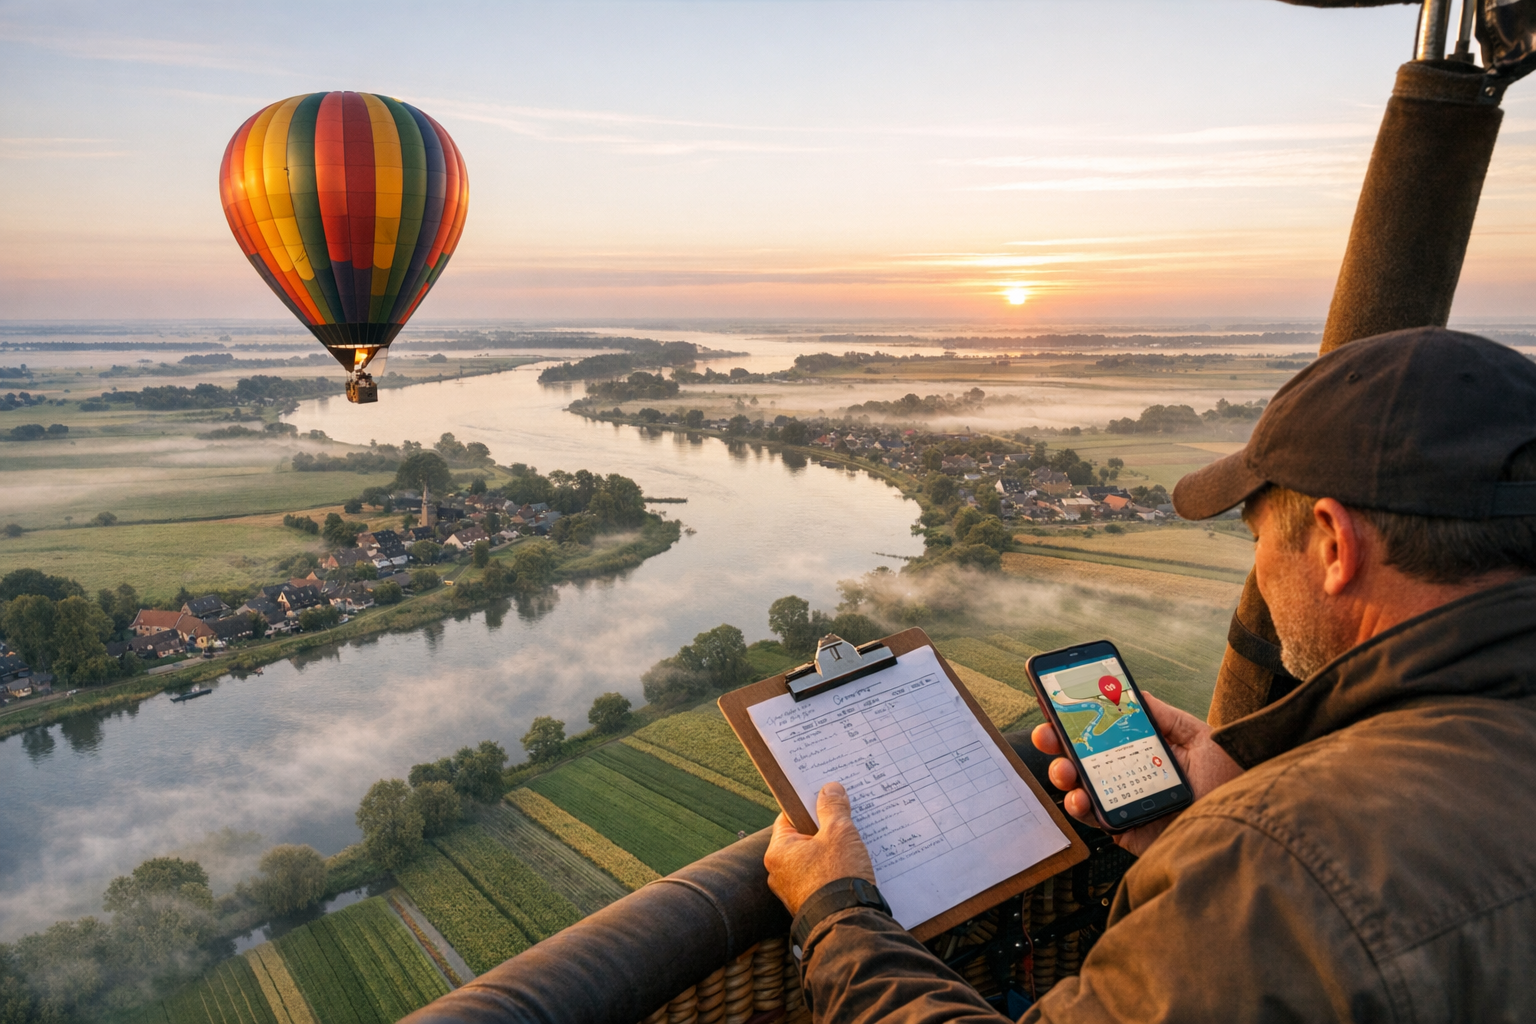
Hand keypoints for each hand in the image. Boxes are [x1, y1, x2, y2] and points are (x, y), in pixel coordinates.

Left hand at [764, 782, 876, 915]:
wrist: (847, 925)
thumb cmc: (837, 877)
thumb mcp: (839, 833)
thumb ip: (833, 808)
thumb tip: (830, 789)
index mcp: (778, 851)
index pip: (789, 817)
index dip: (807, 806)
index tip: (825, 799)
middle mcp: (779, 872)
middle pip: (802, 839)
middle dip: (823, 830)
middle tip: (843, 821)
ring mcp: (793, 891)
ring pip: (812, 860)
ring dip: (830, 852)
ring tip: (852, 845)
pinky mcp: (808, 904)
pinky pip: (819, 879)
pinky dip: (832, 872)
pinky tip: (851, 868)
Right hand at [1031, 693, 1242, 856]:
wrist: (1249, 816)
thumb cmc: (1229, 776)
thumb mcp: (1197, 735)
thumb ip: (1162, 715)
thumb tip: (1130, 691)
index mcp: (1141, 749)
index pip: (1100, 730)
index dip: (1074, 718)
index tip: (1054, 702)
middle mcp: (1128, 774)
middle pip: (1080, 757)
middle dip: (1056, 743)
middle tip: (1047, 734)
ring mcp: (1125, 801)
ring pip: (1079, 787)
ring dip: (1063, 775)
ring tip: (1065, 769)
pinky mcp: (1128, 829)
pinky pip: (1095, 820)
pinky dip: (1081, 808)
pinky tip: (1080, 798)